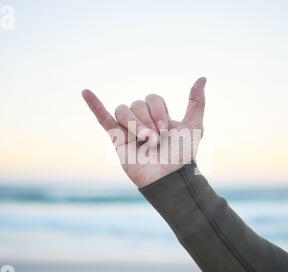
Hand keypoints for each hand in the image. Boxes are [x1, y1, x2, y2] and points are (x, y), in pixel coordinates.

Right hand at [82, 77, 206, 187]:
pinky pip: (103, 118)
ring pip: (123, 109)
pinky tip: (85, 92)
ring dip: (135, 124)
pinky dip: (94, 105)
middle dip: (148, 121)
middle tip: (156, 140)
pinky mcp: (116, 139)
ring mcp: (128, 130)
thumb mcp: (194, 126)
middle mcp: (143, 121)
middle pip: (137, 103)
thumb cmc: (181, 156)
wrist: (168, 177)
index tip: (166, 131)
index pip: (152, 98)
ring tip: (144, 141)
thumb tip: (202, 78)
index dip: (159, 111)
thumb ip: (196, 102)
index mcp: (158, 117)